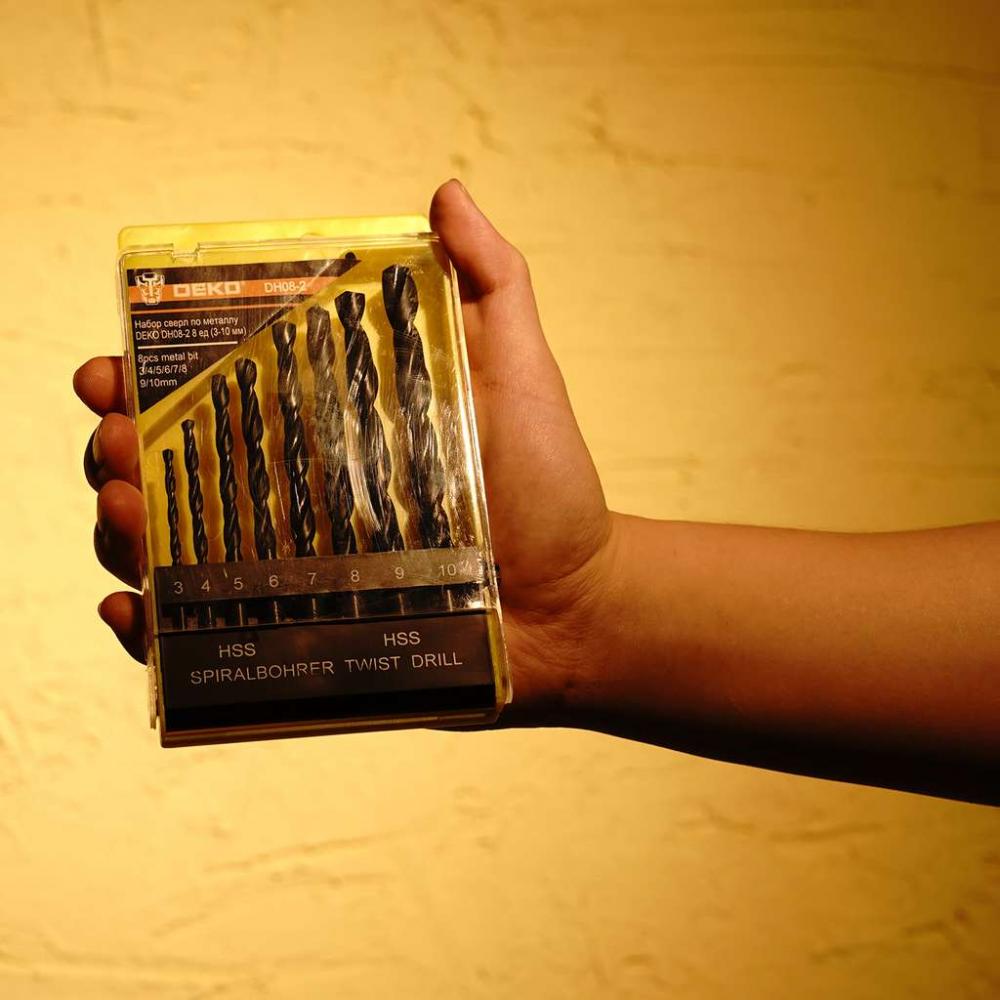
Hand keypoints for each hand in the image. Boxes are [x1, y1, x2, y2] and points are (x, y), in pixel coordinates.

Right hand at [73, 181, 614, 724]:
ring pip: (172, 552)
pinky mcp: (302, 637)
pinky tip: (138, 611)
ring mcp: (291, 570)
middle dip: (118, 451)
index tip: (119, 365)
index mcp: (327, 423)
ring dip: (122, 533)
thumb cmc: (548, 484)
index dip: (150, 373)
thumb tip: (446, 191)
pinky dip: (152, 629)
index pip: (214, 391)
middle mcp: (295, 492)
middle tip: (116, 444)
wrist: (574, 601)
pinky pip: (206, 638)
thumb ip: (488, 284)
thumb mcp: (519, 372)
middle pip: (172, 469)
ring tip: (126, 515)